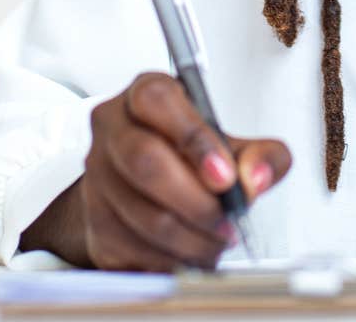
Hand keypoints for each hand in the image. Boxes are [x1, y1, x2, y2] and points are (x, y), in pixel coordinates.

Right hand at [57, 72, 290, 270]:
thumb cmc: (192, 159)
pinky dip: (171, 260)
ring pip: (143, 215)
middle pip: (145, 162)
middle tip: (228, 223)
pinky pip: (134, 249)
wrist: (149, 191)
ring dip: (191, 240)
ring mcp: (96, 176)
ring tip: (217, 242)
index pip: (157, 101)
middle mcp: (112, 129)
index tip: (225, 177)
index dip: (194, 139)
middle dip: (196, 202)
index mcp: (145, 95)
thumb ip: (261, 156)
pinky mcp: (93, 221)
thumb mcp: (233, 147)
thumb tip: (255, 179)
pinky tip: (191, 254)